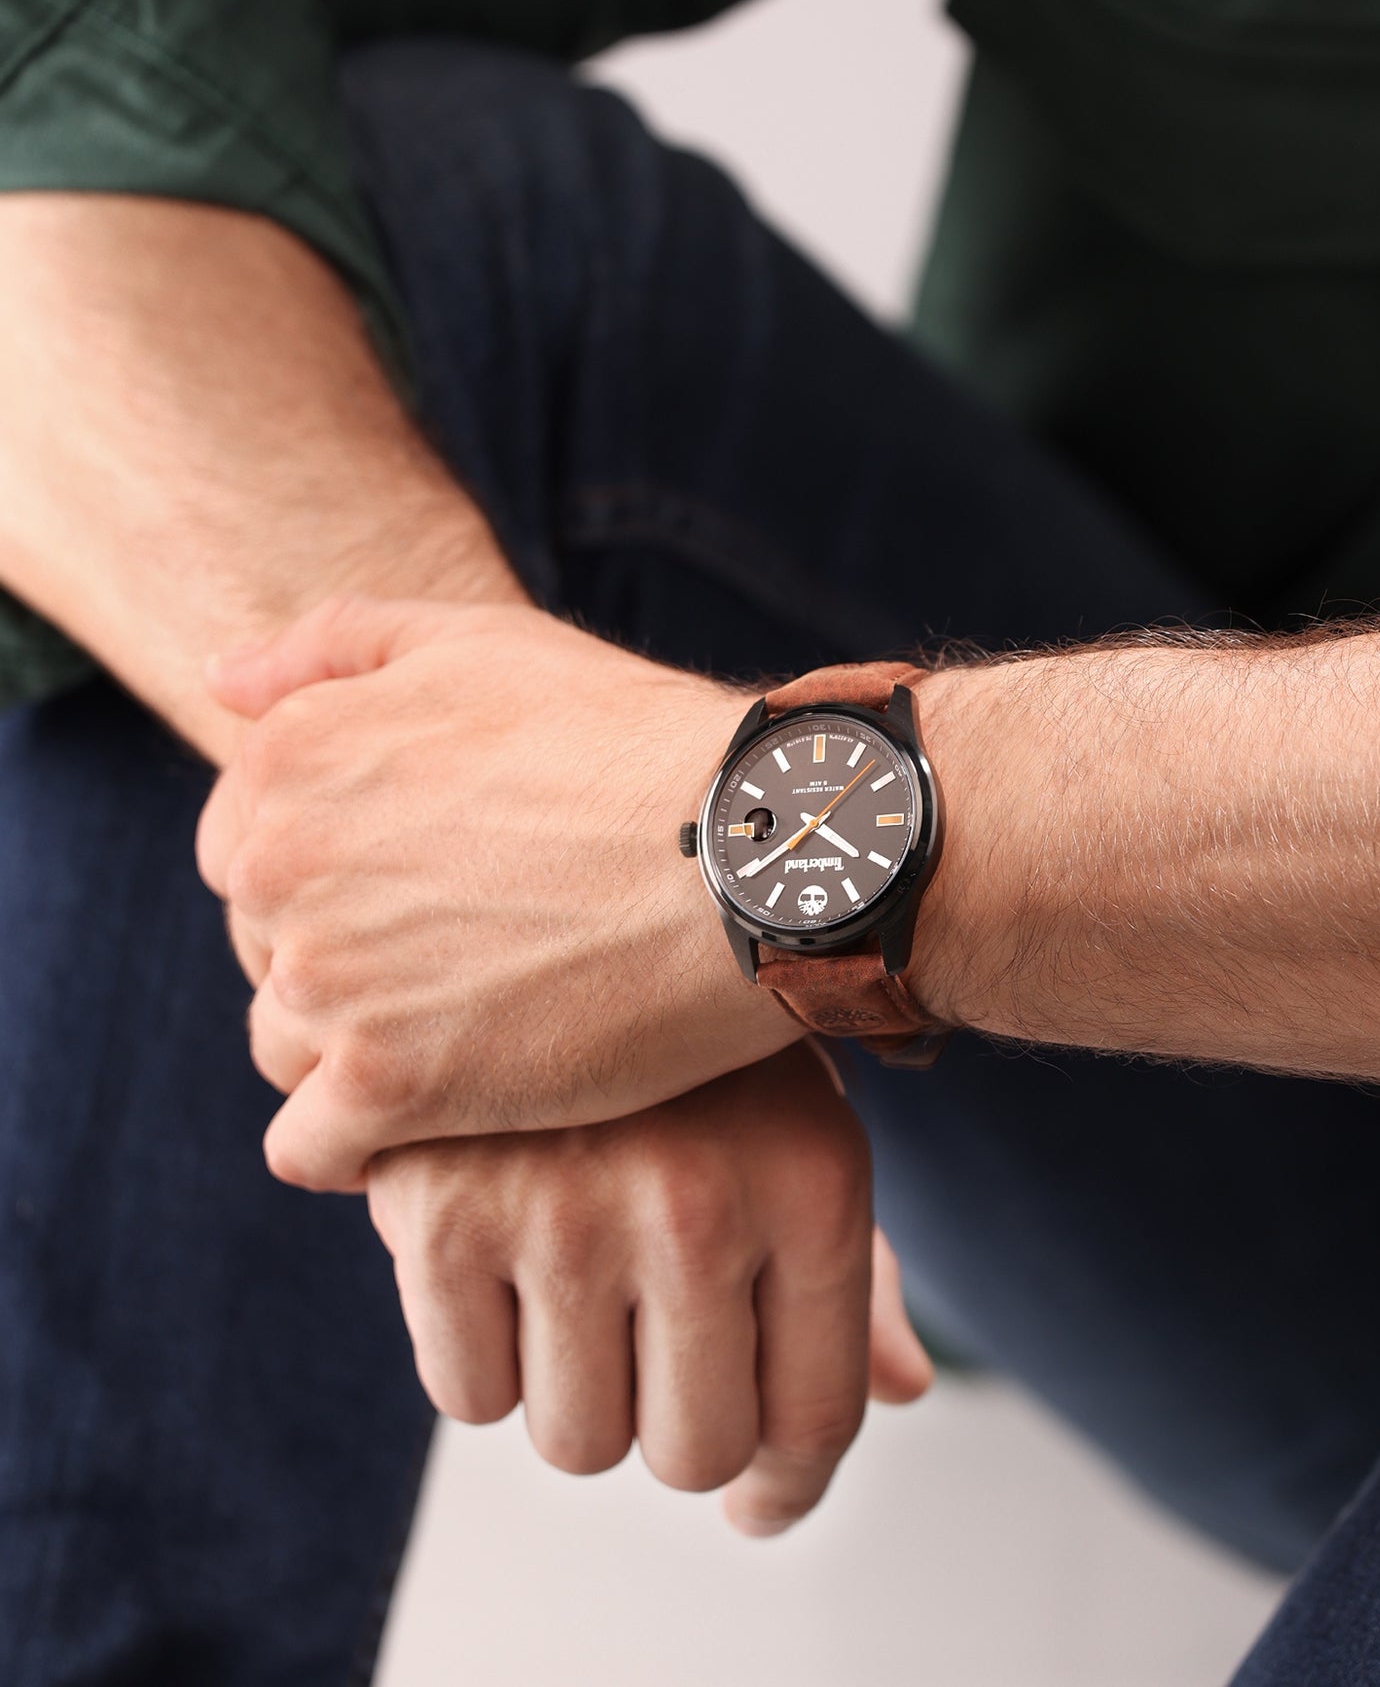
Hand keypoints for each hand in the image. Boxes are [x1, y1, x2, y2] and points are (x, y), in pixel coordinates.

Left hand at [195, 595, 801, 1190]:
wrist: (750, 852)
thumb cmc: (634, 738)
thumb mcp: (484, 639)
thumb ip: (334, 644)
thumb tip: (220, 680)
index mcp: (289, 760)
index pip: (242, 852)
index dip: (339, 876)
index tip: (433, 888)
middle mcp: (279, 867)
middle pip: (268, 949)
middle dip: (350, 958)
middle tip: (471, 955)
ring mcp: (326, 980)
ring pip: (286, 1047)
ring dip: (360, 1049)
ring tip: (475, 1031)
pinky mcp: (387, 1084)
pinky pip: (308, 1148)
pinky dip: (362, 1144)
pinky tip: (442, 1115)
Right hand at [367, 1044, 932, 1534]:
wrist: (553, 910)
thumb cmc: (697, 1052)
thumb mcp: (803, 1129)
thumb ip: (855, 1275)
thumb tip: (903, 1391)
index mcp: (815, 1184)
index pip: (819, 1415)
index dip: (791, 1483)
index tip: (761, 1496)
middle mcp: (700, 1204)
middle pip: (696, 1451)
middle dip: (682, 1427)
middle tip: (661, 1353)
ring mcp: (567, 1211)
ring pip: (579, 1441)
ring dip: (583, 1393)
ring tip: (584, 1289)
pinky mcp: (443, 1215)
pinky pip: (468, 1396)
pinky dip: (487, 1358)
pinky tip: (506, 1265)